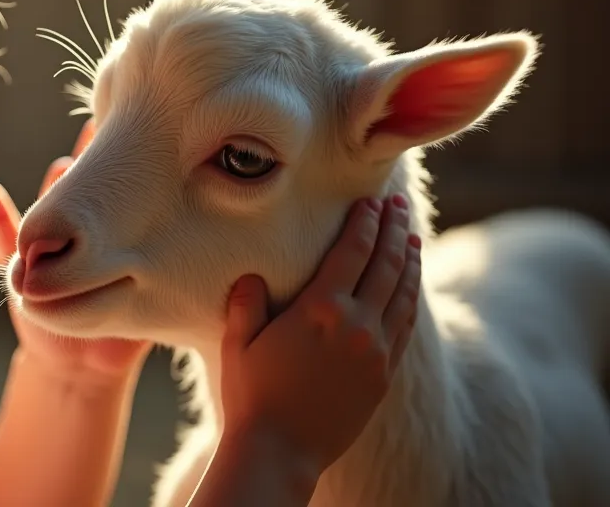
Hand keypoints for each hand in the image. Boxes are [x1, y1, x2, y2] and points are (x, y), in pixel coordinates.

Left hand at [0, 119, 152, 379]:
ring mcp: (137, 259)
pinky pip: (166, 265)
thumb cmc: (41, 310)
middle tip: (133, 137)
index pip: (84, 181)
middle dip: (126, 168)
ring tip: (158, 173)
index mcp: (79, 223)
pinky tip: (186, 221)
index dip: (89, 153)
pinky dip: (172, 245)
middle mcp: (112, 236)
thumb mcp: (13, 267)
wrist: (70, 367)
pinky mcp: (157, 286)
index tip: (94, 122)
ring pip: (145, 224)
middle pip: (120, 195)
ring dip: (150, 202)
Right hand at [219, 195, 420, 474]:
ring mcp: (377, 351)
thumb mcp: (238, 343)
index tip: (371, 198)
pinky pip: (406, 324)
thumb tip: (253, 275)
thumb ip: (246, 303)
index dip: (365, 221)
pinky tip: (409, 283)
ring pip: (403, 292)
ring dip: (409, 258)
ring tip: (411, 234)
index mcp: (321, 309)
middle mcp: (358, 324)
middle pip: (385, 264)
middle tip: (397, 202)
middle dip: (393, 228)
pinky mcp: (384, 374)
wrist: (280, 450)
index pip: (353, 251)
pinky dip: (411, 296)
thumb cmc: (250, 395)